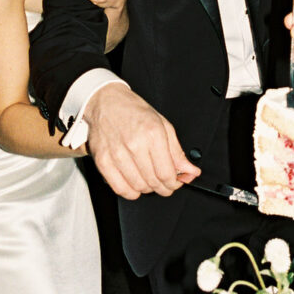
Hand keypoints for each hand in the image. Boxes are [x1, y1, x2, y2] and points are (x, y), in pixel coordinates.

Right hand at [84, 84, 200, 199]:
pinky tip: (134, 183)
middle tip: (164, 183)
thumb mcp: (162, 125)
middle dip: (163, 188)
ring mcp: (116, 154)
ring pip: (138, 187)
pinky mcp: (102, 160)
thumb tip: (190, 171)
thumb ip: (177, 151)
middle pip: (153, 182)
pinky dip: (130, 192)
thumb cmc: (134, 111)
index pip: (166, 173)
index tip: (175, 183)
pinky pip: (120, 188)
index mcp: (152, 134)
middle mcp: (134, 145)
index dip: (174, 184)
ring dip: (147, 189)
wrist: (106, 102)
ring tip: (148, 179)